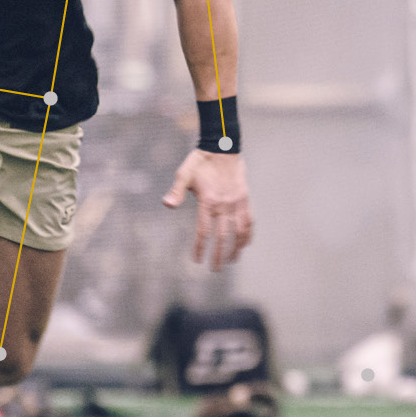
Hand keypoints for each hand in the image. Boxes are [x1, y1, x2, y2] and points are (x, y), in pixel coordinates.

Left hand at [162, 150, 252, 270]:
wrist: (223, 147)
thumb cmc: (200, 162)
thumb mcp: (184, 174)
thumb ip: (176, 191)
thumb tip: (166, 205)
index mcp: (208, 202)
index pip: (204, 231)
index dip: (200, 247)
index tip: (197, 260)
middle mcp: (224, 205)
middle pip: (223, 237)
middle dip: (219, 255)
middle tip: (215, 269)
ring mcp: (237, 203)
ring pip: (240, 231)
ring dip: (236, 248)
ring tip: (233, 260)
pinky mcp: (244, 199)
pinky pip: (249, 220)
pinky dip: (248, 233)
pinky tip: (245, 242)